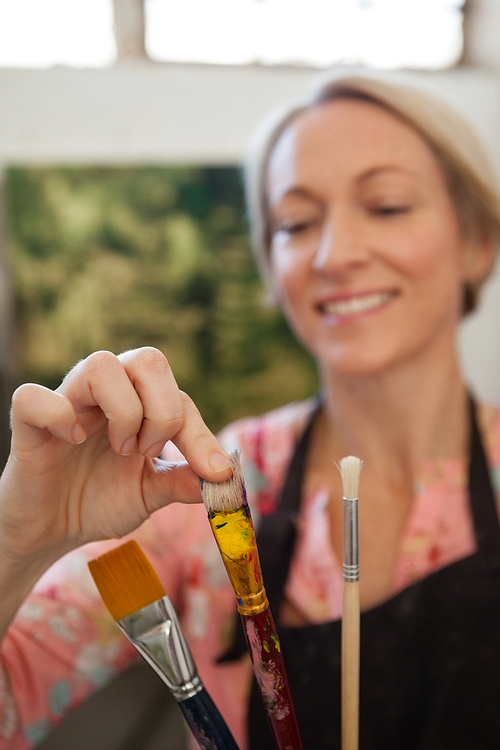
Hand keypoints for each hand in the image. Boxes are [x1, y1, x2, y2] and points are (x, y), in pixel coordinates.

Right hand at [0, 347, 231, 566]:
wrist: (50, 532)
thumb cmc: (98, 502)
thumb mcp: (149, 493)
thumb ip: (184, 482)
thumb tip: (225, 476)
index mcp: (139, 405)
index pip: (180, 396)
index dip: (201, 434)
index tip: (213, 472)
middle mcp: (106, 394)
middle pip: (148, 359)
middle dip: (163, 411)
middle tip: (147, 452)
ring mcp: (68, 403)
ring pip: (101, 364)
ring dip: (122, 411)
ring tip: (118, 449)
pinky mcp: (29, 424)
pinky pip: (34, 396)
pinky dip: (59, 416)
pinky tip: (72, 441)